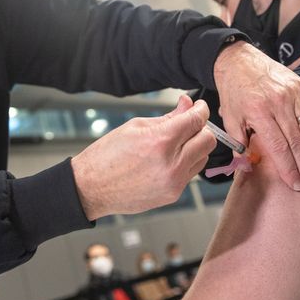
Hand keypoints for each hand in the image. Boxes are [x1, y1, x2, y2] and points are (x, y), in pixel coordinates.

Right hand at [71, 95, 215, 219]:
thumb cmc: (107, 155)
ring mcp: (174, 183)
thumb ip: (167, 117)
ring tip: (175, 143)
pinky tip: (167, 160)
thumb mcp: (135, 127)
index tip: (199, 106)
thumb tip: (187, 104)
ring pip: (203, 158)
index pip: (196, 120)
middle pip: (208, 141)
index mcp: (160, 141)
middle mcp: (172, 164)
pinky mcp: (173, 195)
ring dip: (195, 147)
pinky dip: (185, 163)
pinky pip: (190, 173)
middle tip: (188, 123)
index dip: (201, 109)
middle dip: (201, 128)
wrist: (91, 188)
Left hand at [214, 42, 299, 193]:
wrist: (238, 60)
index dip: (288, 167)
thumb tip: (247, 166)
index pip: (278, 147)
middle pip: (297, 141)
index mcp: (259, 112)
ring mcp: (294, 94)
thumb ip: (239, 142)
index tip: (296, 185)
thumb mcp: (229, 117)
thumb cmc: (234, 91)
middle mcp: (279, 104)